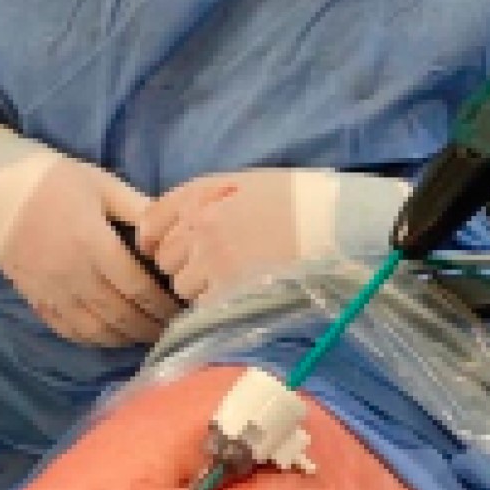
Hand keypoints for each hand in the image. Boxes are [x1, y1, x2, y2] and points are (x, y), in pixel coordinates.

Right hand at [0, 125, 179, 345]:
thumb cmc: (51, 179)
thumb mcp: (101, 184)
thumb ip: (139, 209)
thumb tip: (174, 231)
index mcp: (92, 244)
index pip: (138, 288)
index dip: (164, 305)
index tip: (183, 309)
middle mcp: (72, 274)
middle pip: (121, 315)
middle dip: (151, 327)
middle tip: (174, 329)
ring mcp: (51, 290)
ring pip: (97, 330)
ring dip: (127, 338)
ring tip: (149, 335)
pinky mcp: (35, 298)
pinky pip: (69, 330)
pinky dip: (96, 339)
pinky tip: (114, 336)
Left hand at [138, 169, 409, 302]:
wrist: (338, 223)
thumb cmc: (304, 200)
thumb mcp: (249, 182)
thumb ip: (209, 197)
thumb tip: (184, 220)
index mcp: (200, 196)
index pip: (151, 222)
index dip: (154, 240)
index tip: (165, 249)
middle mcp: (199, 227)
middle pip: (166, 259)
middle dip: (183, 264)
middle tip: (212, 268)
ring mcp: (213, 261)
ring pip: (183, 287)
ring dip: (200, 288)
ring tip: (230, 284)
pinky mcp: (231, 291)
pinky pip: (206, 307)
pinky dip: (217, 306)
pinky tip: (240, 297)